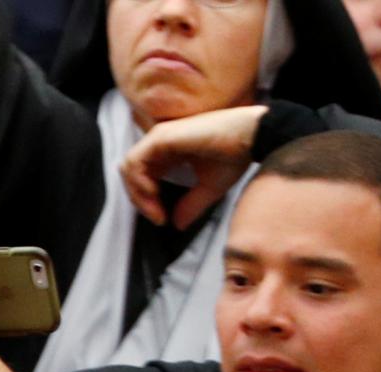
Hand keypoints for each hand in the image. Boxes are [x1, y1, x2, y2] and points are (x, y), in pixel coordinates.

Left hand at [120, 105, 263, 230]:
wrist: (252, 137)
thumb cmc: (235, 156)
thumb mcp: (209, 189)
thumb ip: (190, 206)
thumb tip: (177, 225)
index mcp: (170, 153)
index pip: (143, 178)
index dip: (147, 202)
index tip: (163, 219)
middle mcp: (161, 143)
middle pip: (132, 175)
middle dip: (140, 200)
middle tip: (157, 217)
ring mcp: (159, 137)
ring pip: (128, 168)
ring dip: (138, 194)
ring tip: (156, 209)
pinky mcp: (161, 136)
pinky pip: (134, 162)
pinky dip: (139, 181)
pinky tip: (154, 194)